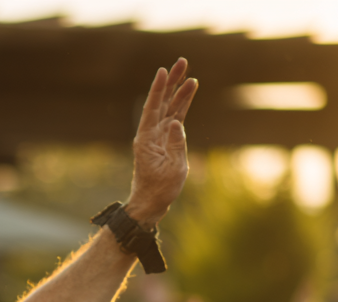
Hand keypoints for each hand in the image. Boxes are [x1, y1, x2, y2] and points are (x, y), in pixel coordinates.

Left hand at [126, 59, 198, 227]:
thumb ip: (175, 144)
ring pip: (169, 109)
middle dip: (172, 82)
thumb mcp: (172, 168)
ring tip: (191, 76)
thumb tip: (177, 122)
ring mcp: (158, 137)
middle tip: (182, 62)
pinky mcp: (165, 142)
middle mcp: (150, 134)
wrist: (151, 203)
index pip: (152, 108)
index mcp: (147, 139)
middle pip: (161, 103)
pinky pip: (175, 120)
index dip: (158, 88)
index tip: (163, 70)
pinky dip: (182, 107)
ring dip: (179, 92)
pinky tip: (189, 94)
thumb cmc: (160, 189)